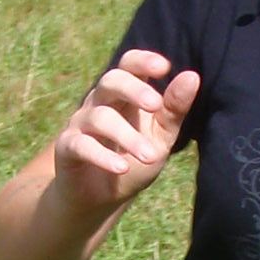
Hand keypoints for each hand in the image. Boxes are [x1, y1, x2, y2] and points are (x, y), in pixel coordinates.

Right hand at [53, 51, 200, 216]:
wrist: (100, 198)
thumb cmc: (133, 161)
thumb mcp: (160, 137)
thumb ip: (173, 109)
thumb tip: (192, 76)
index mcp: (124, 95)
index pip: (128, 65)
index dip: (143, 61)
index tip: (164, 67)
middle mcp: (99, 103)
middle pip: (110, 81)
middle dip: (133, 90)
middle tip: (156, 105)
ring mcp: (80, 124)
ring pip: (100, 117)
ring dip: (128, 136)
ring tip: (150, 156)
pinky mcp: (67, 148)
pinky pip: (81, 144)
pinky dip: (102, 156)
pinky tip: (122, 168)